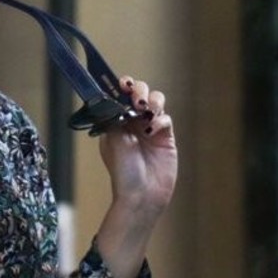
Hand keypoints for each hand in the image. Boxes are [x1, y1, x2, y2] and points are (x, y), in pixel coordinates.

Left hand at [97, 76, 177, 216]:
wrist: (142, 194)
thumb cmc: (123, 171)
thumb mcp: (112, 140)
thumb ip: (116, 116)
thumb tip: (117, 96)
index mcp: (116, 121)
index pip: (120, 95)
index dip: (123, 86)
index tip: (124, 84)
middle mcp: (133, 121)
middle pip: (139, 93)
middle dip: (139, 90)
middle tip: (137, 99)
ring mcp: (150, 128)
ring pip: (156, 101)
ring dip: (152, 101)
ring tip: (146, 110)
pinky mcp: (165, 137)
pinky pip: (165, 119)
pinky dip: (160, 120)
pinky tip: (151, 130)